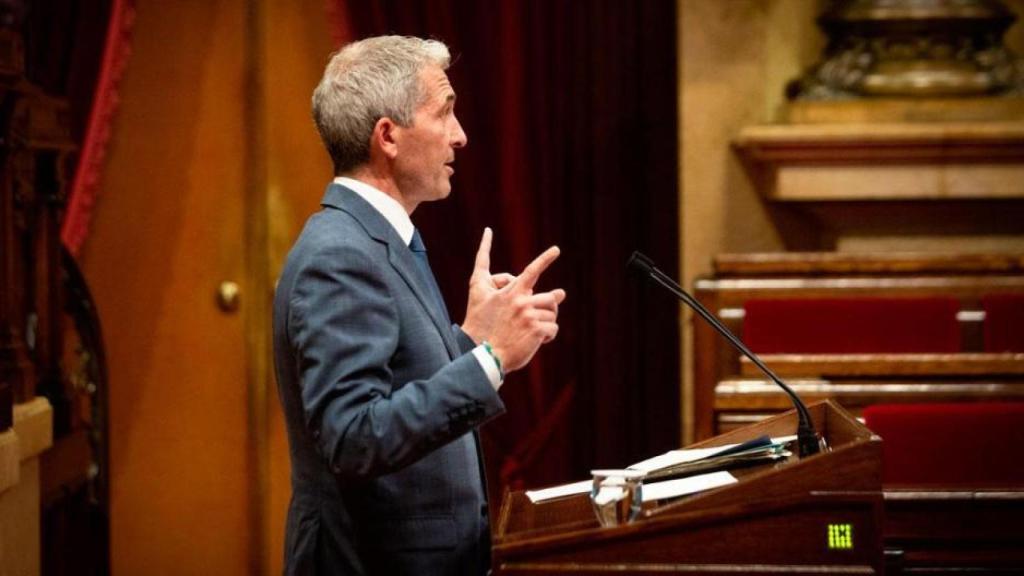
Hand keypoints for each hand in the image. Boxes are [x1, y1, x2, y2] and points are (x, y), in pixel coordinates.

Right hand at [462, 228, 566, 372]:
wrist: (483, 354)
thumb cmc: (481, 327)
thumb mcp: (480, 296)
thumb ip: (503, 282)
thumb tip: (535, 283)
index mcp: (512, 292)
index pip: (531, 271)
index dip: (544, 259)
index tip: (556, 249)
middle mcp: (521, 301)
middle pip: (551, 297)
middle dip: (552, 306)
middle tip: (543, 317)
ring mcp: (529, 316)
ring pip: (552, 314)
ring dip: (546, 323)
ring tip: (532, 331)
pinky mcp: (536, 331)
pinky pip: (553, 329)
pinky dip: (547, 336)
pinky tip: (536, 342)